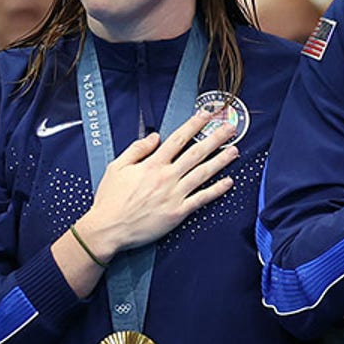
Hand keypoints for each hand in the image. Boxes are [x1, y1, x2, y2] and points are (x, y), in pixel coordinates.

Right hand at [76, 111, 237, 256]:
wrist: (109, 229)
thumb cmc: (110, 200)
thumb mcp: (116, 167)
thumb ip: (137, 149)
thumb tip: (155, 137)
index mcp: (152, 164)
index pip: (178, 139)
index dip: (194, 124)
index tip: (206, 115)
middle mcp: (166, 177)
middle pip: (196, 153)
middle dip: (215, 138)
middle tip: (230, 128)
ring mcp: (174, 195)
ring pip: (203, 173)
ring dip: (221, 161)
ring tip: (234, 151)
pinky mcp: (178, 213)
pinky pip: (201, 199)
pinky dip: (216, 190)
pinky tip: (228, 182)